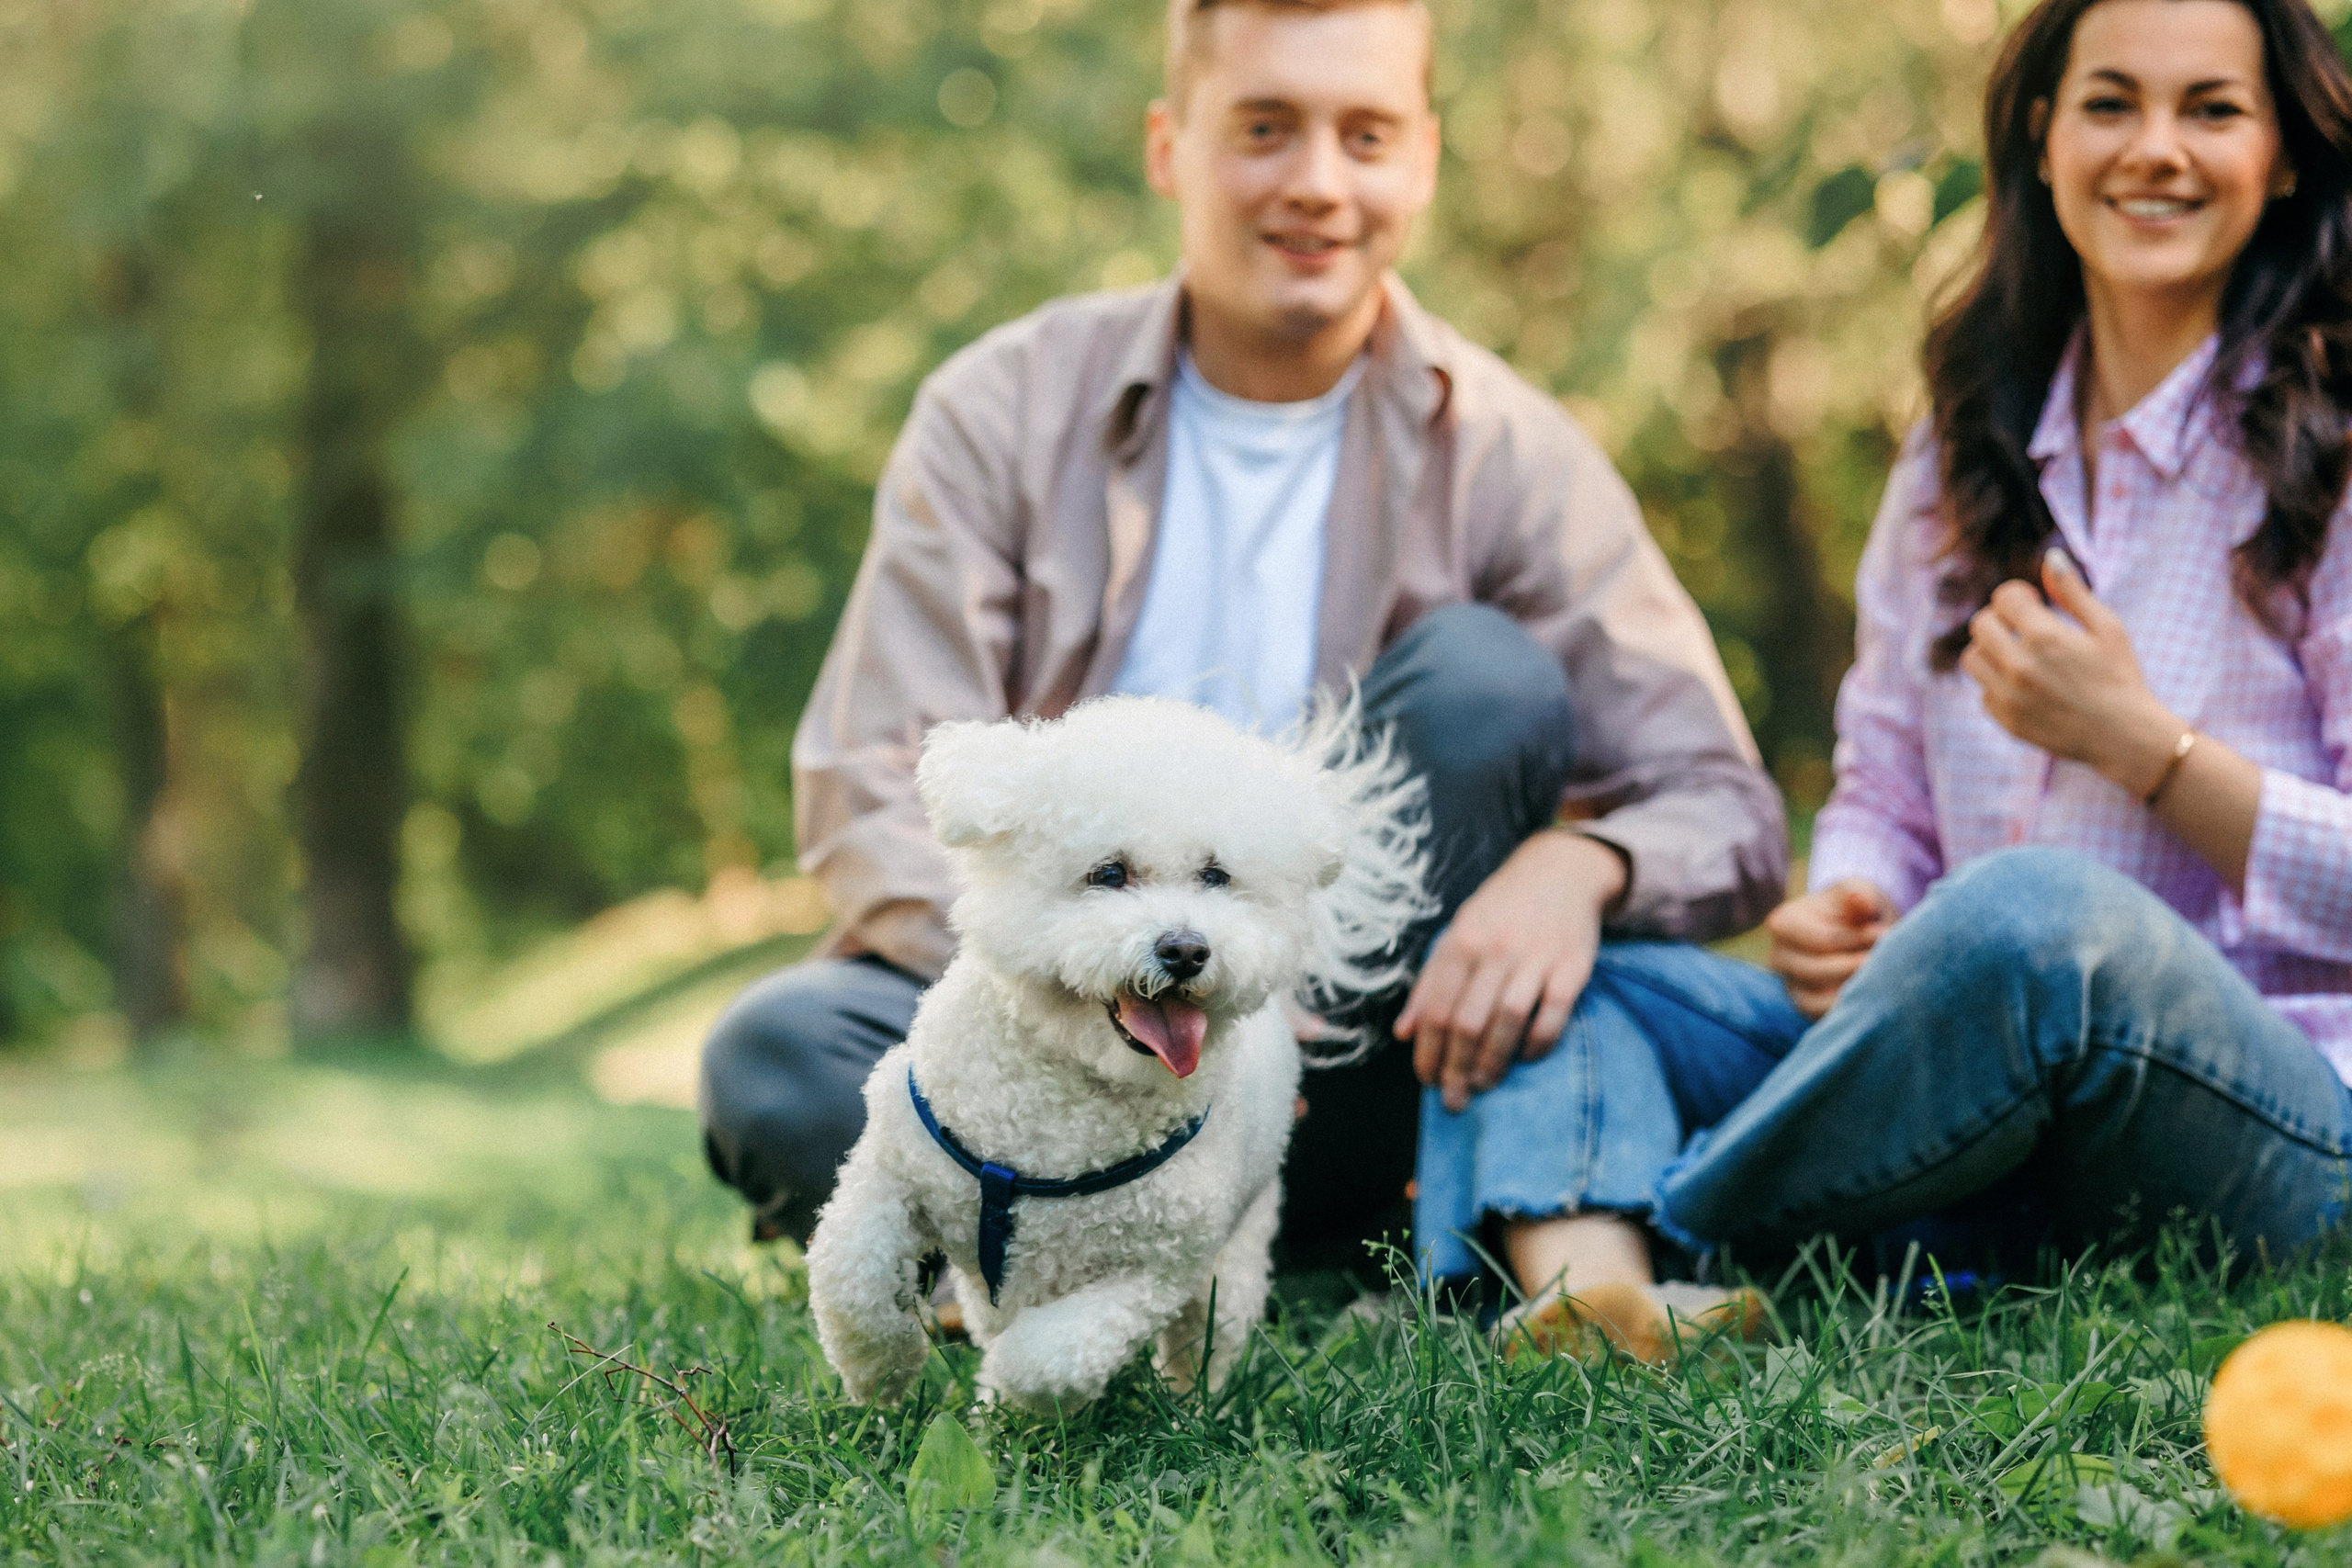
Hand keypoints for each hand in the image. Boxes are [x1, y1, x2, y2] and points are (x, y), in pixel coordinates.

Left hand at [1396, 830, 1626, 1113]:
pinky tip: (1526, 1058)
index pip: (1436, 1009)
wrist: (1560, 871)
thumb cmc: (1501, 909)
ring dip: (1493, 1063)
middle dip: (1456, 1069)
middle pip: (1468, 1022)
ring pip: (1507, 1022)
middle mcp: (1495, 949)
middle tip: (1454, 1100)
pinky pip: (1553, 1015)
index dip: (1428, 1052)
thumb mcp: (1458, 933)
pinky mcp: (1573, 967)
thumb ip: (1429, 983)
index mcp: (1461, 941)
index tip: (1427, 1080)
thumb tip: (1403, 1034)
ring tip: (1483, 1085)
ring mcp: (1536, 958)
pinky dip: (1538, 1044)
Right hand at [1766, 879, 1893, 1018]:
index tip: (1887, 933)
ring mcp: (1788, 984)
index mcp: (1783, 922)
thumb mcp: (1860, 893)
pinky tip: (1869, 992)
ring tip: (1879, 975)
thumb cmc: (1858, 909)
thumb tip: (1857, 899)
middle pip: (1819, 971)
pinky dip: (1846, 1007)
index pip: (1824, 940)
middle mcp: (1777, 956)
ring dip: (1854, 989)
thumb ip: (1859, 897)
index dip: (1860, 939)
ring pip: (1817, 998)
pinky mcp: (1803, 1005)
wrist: (1859, 930)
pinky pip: (1820, 1016)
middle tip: (1887, 958)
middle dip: (1859, 965)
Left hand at [1959, 548, 2183, 795]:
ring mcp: (2009, 697)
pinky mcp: (2006, 721)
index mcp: (2045, 637)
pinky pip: (1983, 691)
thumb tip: (2051, 556)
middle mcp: (2019, 667)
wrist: (2125, 737)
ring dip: (1992, 650)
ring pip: (1973, 658)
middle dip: (2001, 620)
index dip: (2017, 595)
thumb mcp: (2107, 628)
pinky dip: (1998, 684)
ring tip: (2021, 655)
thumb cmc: (2120, 676)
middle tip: (2025, 628)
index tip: (2033, 602)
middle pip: (1981, 625)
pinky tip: (2027, 685)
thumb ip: (2073, 592)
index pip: (2003, 598)